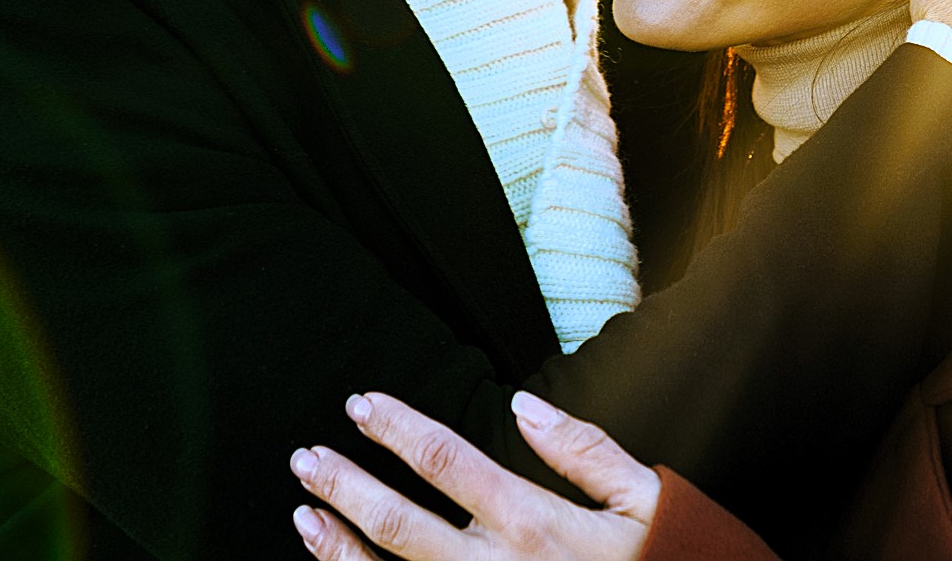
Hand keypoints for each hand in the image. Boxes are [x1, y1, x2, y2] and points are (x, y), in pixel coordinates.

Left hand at [288, 390, 659, 560]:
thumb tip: (523, 404)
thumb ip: (585, 450)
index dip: (398, 429)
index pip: (449, 462)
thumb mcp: (646, 498)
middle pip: (403, 524)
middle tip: (306, 456)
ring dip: (341, 546)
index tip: (361, 405)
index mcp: (538, 524)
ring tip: (304, 511)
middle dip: (348, 486)